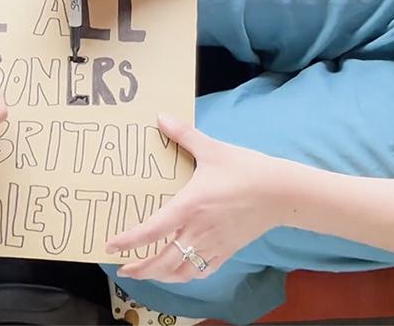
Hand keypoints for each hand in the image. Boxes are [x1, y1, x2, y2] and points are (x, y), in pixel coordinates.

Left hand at [106, 114, 293, 282]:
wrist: (282, 192)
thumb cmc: (246, 170)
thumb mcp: (212, 149)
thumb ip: (184, 135)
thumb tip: (161, 117)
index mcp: (189, 206)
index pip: (152, 230)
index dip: (129, 241)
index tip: (111, 246)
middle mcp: (198, 230)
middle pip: (163, 261)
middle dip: (140, 269)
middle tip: (123, 268)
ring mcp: (213, 244)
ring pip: (181, 272)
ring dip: (160, 276)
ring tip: (146, 274)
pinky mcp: (227, 251)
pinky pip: (202, 271)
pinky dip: (185, 276)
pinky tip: (177, 272)